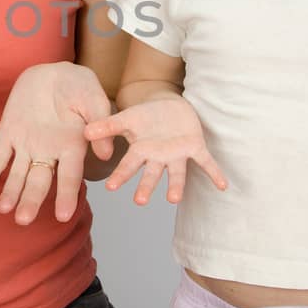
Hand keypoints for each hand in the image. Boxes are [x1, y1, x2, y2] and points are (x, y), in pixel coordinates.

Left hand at [0, 63, 112, 224]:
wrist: (54, 71)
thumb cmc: (79, 87)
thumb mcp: (94, 99)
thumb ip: (99, 123)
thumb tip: (106, 154)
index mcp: (72, 147)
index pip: (69, 177)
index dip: (66, 195)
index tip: (63, 216)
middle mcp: (48, 151)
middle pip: (39, 182)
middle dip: (31, 201)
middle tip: (23, 220)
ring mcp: (27, 144)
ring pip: (17, 174)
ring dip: (11, 191)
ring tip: (4, 209)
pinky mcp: (8, 133)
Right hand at [84, 97, 227, 204]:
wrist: (169, 106)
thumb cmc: (146, 116)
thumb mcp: (126, 118)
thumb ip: (107, 126)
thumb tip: (85, 133)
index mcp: (141, 150)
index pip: (129, 165)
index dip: (121, 175)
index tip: (110, 188)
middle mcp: (159, 157)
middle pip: (152, 174)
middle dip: (146, 187)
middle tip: (140, 201)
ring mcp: (177, 154)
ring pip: (177, 173)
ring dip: (176, 186)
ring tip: (174, 199)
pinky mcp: (195, 147)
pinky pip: (206, 162)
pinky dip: (214, 173)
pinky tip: (223, 185)